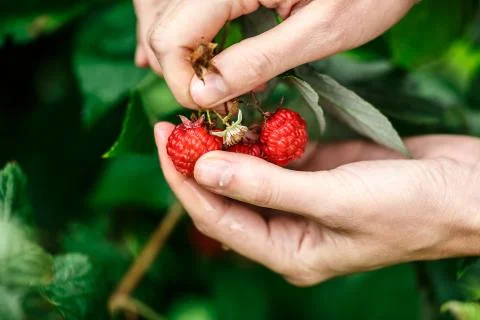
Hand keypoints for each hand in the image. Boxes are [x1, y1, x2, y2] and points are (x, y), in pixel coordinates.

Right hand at [134, 0, 416, 107]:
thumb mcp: (319, 33)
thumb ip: (257, 61)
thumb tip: (203, 95)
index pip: (173, 35)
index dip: (182, 80)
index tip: (211, 110)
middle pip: (163, 26)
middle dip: (179, 71)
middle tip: (215, 101)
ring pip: (167, 16)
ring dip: (180, 55)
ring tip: (209, 85)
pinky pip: (187, 9)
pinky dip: (188, 37)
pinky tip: (201, 59)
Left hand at [155, 123, 479, 285]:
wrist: (467, 191)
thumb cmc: (410, 209)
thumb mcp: (335, 200)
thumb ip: (266, 187)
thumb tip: (205, 169)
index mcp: (288, 252)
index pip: (217, 219)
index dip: (185, 181)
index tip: (166, 142)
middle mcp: (288, 229)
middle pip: (227, 195)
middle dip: (199, 161)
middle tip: (175, 123)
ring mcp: (302, 198)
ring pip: (250, 171)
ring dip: (229, 145)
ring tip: (206, 115)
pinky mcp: (318, 172)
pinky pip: (278, 153)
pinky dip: (263, 134)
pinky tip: (249, 115)